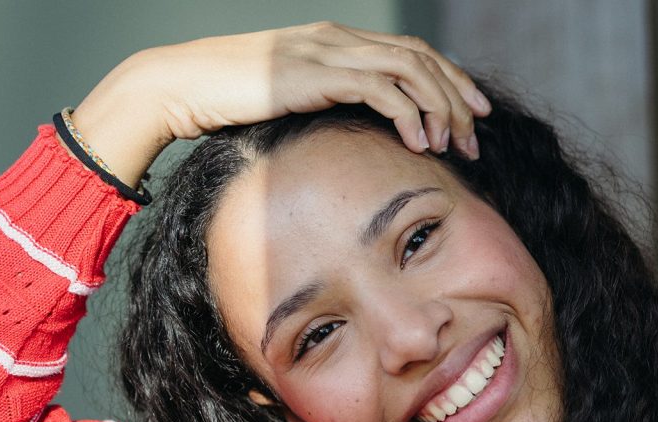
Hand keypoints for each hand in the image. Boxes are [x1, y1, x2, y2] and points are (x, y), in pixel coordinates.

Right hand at [69, 23, 490, 186]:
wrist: (179, 87)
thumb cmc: (228, 103)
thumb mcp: (289, 101)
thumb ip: (326, 106)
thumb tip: (357, 136)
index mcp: (337, 43)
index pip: (410, 54)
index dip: (448, 81)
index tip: (473, 115)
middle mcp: (338, 40)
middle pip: (420, 58)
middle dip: (457, 97)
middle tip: (477, 135)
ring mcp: (327, 53)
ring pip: (409, 70)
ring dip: (440, 107)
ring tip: (455, 145)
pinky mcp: (315, 74)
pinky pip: (380, 88)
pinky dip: (408, 114)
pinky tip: (420, 143)